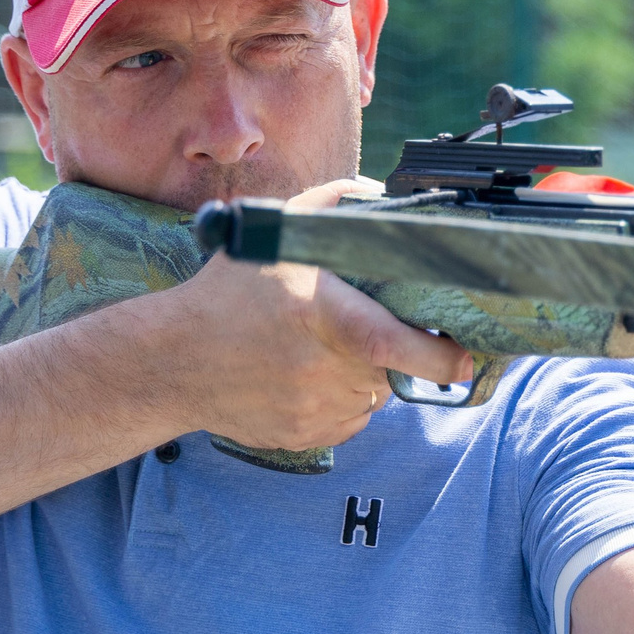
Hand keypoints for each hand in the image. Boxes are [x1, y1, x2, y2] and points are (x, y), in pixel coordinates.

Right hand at [124, 179, 471, 451]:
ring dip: (362, 375)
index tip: (464, 356)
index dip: (439, 357)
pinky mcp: (305, 438)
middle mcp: (321, 367)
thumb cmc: (224, 296)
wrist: (169, 363)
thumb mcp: (271, 236)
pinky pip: (349, 420)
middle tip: (355, 329)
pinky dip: (341, 400)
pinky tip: (303, 377)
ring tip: (318, 350)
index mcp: (321, 315)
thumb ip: (331, 205)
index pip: (395, 345)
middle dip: (388, 351)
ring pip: (372, 396)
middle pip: (389, 368)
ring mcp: (314, 408)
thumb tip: (381, 195)